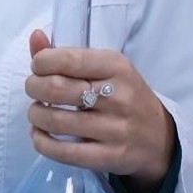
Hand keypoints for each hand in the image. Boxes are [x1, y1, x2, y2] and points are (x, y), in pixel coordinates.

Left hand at [26, 30, 175, 192]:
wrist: (159, 137)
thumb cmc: (124, 95)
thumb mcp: (105, 68)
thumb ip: (67, 54)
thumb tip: (35, 36)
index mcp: (116, 66)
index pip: (67, 59)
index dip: (40, 62)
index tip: (38, 67)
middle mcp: (118, 96)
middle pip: (55, 88)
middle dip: (33, 87)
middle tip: (34, 89)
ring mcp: (115, 129)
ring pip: (56, 121)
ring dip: (35, 115)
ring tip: (36, 112)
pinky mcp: (110, 157)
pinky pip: (64, 153)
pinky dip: (42, 143)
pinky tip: (39, 135)